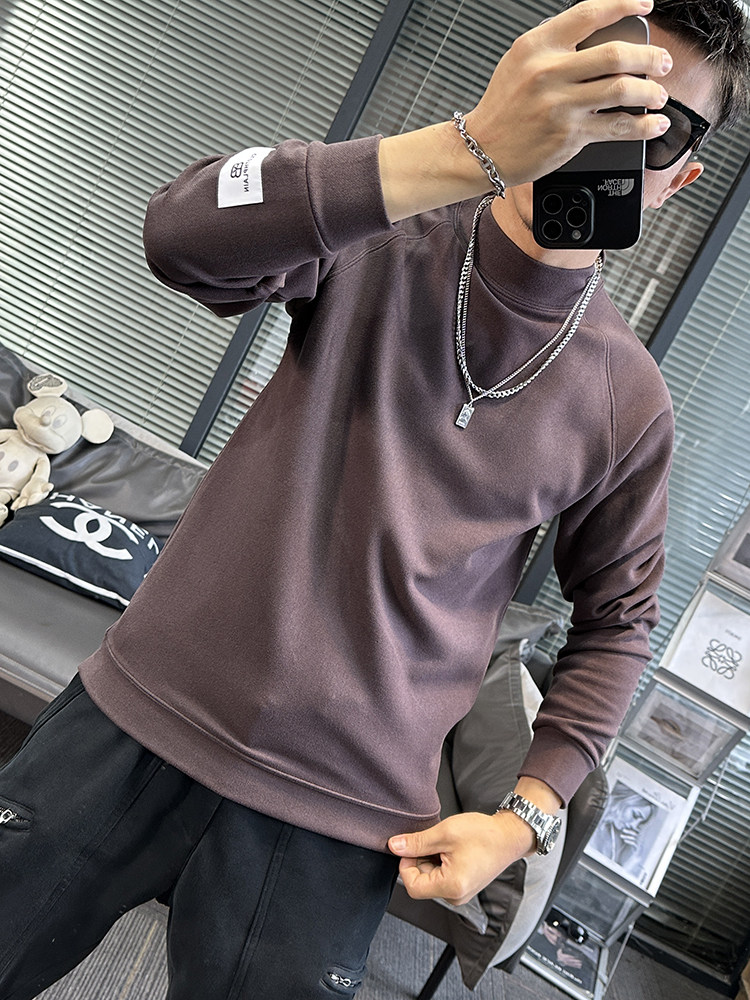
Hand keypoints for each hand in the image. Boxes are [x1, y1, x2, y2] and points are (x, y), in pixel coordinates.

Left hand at [12, 478, 52, 509]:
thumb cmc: (43, 484)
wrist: (38, 482)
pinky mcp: (23, 498)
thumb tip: (51, 486)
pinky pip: (18, 501)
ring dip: (19, 505)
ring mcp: (28, 500)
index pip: (36, 500)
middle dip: (25, 506)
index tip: (29, 503)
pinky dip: (15, 504)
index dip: (33, 501)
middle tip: (20, 508)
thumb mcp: (46, 485)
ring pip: (23, 503)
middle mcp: (34, 501)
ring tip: (15, 508)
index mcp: (41, 498)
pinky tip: (12, 507)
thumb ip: (48, 487)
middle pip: (29, 504)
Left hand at [388, 810, 536, 906]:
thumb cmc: (484, 835)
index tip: (411, 848)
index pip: (412, 886)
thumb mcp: (445, 833)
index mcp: (451, 887)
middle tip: (432, 840)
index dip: (406, 865)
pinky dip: (440, 862)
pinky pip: (441, 878)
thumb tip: (395, 846)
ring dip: (430, 860)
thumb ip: (417, 842)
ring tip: (445, 844)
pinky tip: (450, 849)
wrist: (509, 836)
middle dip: (420, 860)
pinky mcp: (463, 886)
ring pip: (430, 879)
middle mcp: (456, 897)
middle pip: (421, 883)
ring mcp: (460, 893)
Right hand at [465, 0, 672, 187]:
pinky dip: (644, 126)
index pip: (590, 13)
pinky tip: (655, 124)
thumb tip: (601, 37)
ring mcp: (560, 105)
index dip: (625, 4)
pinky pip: (618, 126)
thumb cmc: (503, 108)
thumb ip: (556, 46)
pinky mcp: (569, 135)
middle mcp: (549, 72)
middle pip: (616, 53)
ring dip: (651, 91)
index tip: (645, 5)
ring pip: (622, 89)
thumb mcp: (520, 62)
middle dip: (650, 57)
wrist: (482, 150)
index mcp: (538, 46)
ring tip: (659, 94)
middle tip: (662, 63)